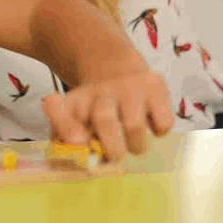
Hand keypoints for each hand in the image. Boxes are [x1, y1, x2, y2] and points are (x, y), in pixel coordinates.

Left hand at [41, 68, 172, 162]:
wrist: (115, 66)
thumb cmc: (95, 104)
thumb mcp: (73, 116)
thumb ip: (67, 136)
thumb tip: (76, 149)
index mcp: (75, 100)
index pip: (60, 110)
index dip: (65, 126)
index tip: (77, 141)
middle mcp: (101, 90)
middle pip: (104, 120)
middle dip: (112, 148)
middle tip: (116, 156)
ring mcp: (129, 86)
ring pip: (134, 125)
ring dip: (136, 145)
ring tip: (134, 144)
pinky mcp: (155, 86)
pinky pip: (162, 121)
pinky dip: (159, 131)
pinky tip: (151, 124)